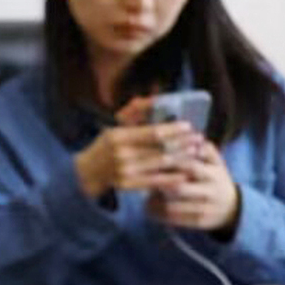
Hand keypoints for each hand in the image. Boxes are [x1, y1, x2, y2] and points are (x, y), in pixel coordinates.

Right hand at [75, 101, 200, 198]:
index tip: (189, 126)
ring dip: (182, 158)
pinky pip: (155, 181)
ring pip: (161, 164)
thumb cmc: (105, 147)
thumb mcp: (114, 127)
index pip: (152, 132)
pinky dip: (172, 178)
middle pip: (160, 148)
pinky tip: (185, 173)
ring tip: (195, 153)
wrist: (86, 173)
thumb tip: (154, 99)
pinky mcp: (127, 185)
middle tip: (199, 139)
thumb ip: (134, 113)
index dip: (173, 129)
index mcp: (118, 136)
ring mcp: (125, 171)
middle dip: (183, 143)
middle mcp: (121, 154)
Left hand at [146, 139, 241, 234]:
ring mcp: (206, 208)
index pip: (190, 166)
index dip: (170, 163)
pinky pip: (175, 220)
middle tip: (142, 181)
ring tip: (142, 195)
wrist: (231, 208)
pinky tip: (148, 208)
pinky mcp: (200, 222)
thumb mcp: (215, 162)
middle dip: (159, 185)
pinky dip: (159, 214)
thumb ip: (205, 150)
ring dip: (155, 201)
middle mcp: (211, 191)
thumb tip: (193, 135)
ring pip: (174, 206)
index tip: (151, 161)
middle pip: (179, 188)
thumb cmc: (214, 178)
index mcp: (215, 173)